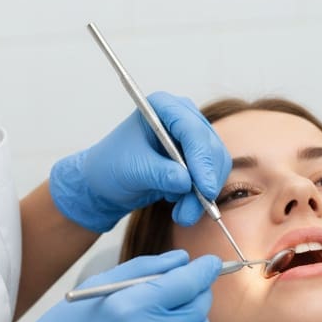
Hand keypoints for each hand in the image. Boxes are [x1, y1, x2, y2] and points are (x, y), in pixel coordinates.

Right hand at [0, 251, 220, 321]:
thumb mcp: (97, 286)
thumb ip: (144, 268)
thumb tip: (182, 260)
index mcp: (127, 303)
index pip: (186, 281)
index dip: (205, 270)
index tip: (212, 264)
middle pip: (197, 306)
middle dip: (196, 293)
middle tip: (185, 292)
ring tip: (175, 320)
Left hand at [49, 91, 230, 232]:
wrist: (105, 183)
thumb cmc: (110, 167)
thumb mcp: (133, 171)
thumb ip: (160, 174)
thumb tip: (186, 182)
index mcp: (162, 106)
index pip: (191, 129)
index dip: (201, 159)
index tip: (203, 188)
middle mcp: (182, 116)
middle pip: (210, 147)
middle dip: (205, 182)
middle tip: (191, 210)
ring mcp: (191, 137)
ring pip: (216, 165)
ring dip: (204, 195)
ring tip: (182, 215)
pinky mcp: (196, 157)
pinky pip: (211, 176)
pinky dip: (201, 197)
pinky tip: (181, 207)